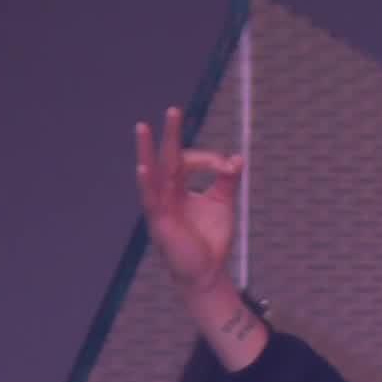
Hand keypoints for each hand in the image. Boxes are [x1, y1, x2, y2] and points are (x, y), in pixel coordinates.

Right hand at [134, 107, 242, 295]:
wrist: (208, 272)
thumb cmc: (210, 239)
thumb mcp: (222, 204)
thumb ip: (227, 181)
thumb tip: (237, 158)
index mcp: (177, 189)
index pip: (188, 162)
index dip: (209, 159)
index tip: (229, 166)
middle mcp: (165, 194)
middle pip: (166, 159)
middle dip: (170, 135)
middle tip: (173, 110)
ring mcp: (160, 207)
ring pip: (153, 173)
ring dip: (149, 150)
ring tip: (144, 127)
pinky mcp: (161, 222)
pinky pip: (151, 199)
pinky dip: (148, 182)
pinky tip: (144, 167)